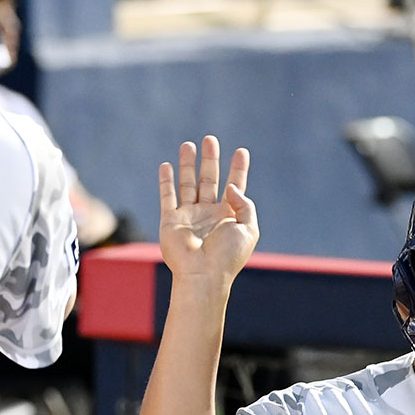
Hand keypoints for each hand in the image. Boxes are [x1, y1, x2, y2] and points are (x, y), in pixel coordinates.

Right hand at [159, 135, 258, 287]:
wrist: (203, 274)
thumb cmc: (228, 256)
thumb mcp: (248, 229)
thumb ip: (245, 204)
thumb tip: (231, 186)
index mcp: (229, 217)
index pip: (235, 187)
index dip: (238, 169)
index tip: (241, 151)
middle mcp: (209, 215)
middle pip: (210, 180)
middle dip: (210, 160)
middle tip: (210, 139)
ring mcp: (189, 217)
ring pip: (188, 184)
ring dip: (188, 164)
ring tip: (190, 144)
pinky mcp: (171, 221)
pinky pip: (167, 197)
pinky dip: (166, 181)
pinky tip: (167, 166)